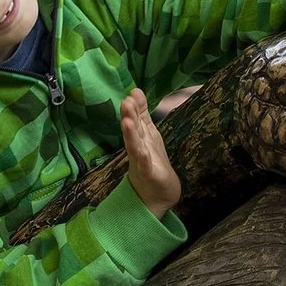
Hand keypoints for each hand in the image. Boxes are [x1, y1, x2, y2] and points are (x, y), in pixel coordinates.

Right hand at [120, 90, 180, 217]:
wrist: (159, 194)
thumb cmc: (153, 162)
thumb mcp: (148, 134)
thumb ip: (141, 114)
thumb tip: (135, 91)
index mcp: (141, 136)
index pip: (137, 118)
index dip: (136, 106)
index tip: (134, 92)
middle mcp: (138, 147)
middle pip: (133, 129)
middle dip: (129, 116)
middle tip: (126, 101)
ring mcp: (141, 161)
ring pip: (135, 145)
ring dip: (130, 134)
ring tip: (126, 121)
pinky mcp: (148, 174)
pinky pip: (144, 165)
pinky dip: (142, 157)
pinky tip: (141, 151)